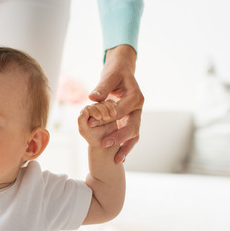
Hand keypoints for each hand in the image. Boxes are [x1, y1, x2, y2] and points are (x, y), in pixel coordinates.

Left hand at [78, 101, 119, 146]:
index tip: (99, 118)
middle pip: (98, 104)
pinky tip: (115, 112)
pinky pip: (112, 103)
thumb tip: (84, 109)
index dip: (94, 111)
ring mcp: (101, 109)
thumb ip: (81, 120)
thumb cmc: (93, 137)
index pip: (89, 108)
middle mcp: (92, 109)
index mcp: (84, 113)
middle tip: (106, 118)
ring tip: (112, 116)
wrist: (104, 142)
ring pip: (105, 103)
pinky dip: (114, 106)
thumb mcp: (84, 130)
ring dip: (109, 108)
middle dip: (103, 110)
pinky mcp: (109, 110)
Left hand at [89, 45, 143, 162]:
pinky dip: (126, 146)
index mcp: (135, 97)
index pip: (120, 110)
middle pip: (132, 126)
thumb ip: (102, 87)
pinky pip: (130, 136)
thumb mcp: (109, 76)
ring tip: (117, 159)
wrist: (123, 71)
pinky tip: (119, 158)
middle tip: (104, 144)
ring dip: (125, 147)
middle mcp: (138, 108)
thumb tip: (93, 97)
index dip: (106, 117)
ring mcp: (136, 115)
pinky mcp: (131, 120)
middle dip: (119, 137)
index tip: (91, 123)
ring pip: (134, 134)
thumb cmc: (115, 72)